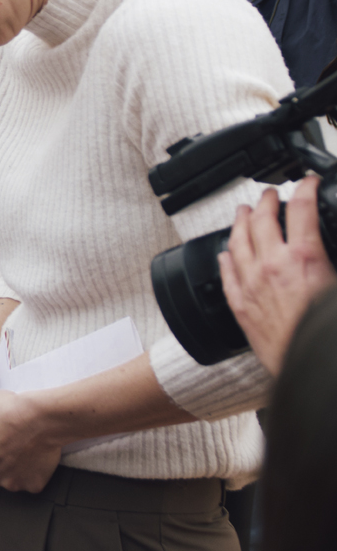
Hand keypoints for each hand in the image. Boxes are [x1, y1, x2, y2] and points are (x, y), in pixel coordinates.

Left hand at [0, 391, 62, 492]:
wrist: (39, 418)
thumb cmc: (10, 413)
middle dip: (0, 458)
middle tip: (9, 440)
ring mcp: (13, 483)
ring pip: (12, 476)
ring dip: (17, 464)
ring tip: (24, 444)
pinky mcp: (33, 485)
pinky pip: (32, 479)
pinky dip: (34, 468)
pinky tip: (36, 452)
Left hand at [218, 177, 335, 375]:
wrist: (309, 367)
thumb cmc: (325, 332)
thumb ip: (335, 259)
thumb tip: (334, 250)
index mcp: (305, 259)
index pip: (302, 209)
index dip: (304, 189)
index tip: (306, 182)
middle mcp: (273, 266)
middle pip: (263, 220)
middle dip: (267, 201)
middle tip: (269, 194)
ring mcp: (252, 284)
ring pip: (239, 241)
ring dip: (241, 222)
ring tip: (243, 212)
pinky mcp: (241, 305)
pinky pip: (227, 273)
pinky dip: (226, 257)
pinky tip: (225, 252)